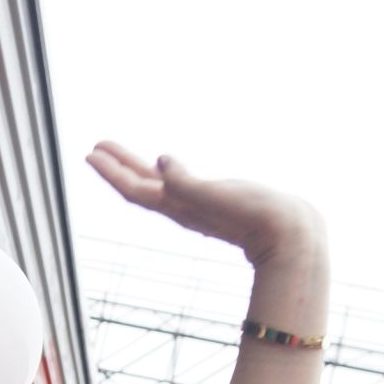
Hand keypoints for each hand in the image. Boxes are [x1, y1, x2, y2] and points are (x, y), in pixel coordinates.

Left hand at [87, 142, 322, 265]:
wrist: (292, 237)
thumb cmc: (258, 217)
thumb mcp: (219, 196)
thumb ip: (187, 182)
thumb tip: (161, 161)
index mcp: (180, 207)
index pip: (135, 189)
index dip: (111, 172)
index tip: (91, 152)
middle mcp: (184, 208)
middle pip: (139, 186)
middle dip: (117, 166)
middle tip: (97, 146)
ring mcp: (199, 207)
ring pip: (157, 185)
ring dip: (135, 167)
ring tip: (118, 152)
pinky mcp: (216, 202)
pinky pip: (179, 184)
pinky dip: (164, 172)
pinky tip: (166, 164)